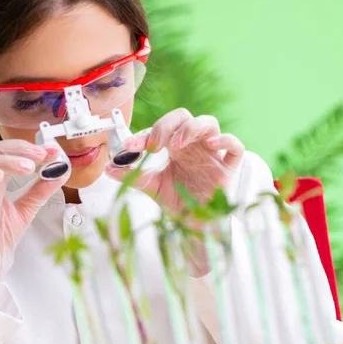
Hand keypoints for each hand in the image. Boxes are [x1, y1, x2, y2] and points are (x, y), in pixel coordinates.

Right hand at [0, 139, 68, 293]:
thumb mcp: (27, 209)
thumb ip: (41, 190)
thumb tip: (61, 171)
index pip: (9, 153)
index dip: (30, 148)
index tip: (53, 151)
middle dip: (20, 149)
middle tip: (42, 154)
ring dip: (8, 161)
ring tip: (30, 166)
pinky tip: (1, 176)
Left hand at [105, 109, 244, 213]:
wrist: (193, 226)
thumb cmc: (177, 202)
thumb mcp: (150, 187)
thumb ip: (131, 176)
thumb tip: (107, 168)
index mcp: (176, 146)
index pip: (161, 129)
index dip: (145, 134)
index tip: (130, 146)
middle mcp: (194, 145)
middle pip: (184, 117)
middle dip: (166, 126)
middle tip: (153, 145)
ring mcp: (212, 154)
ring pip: (209, 123)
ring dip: (190, 129)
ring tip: (175, 145)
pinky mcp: (227, 169)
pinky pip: (235, 147)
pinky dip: (226, 140)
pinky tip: (212, 143)